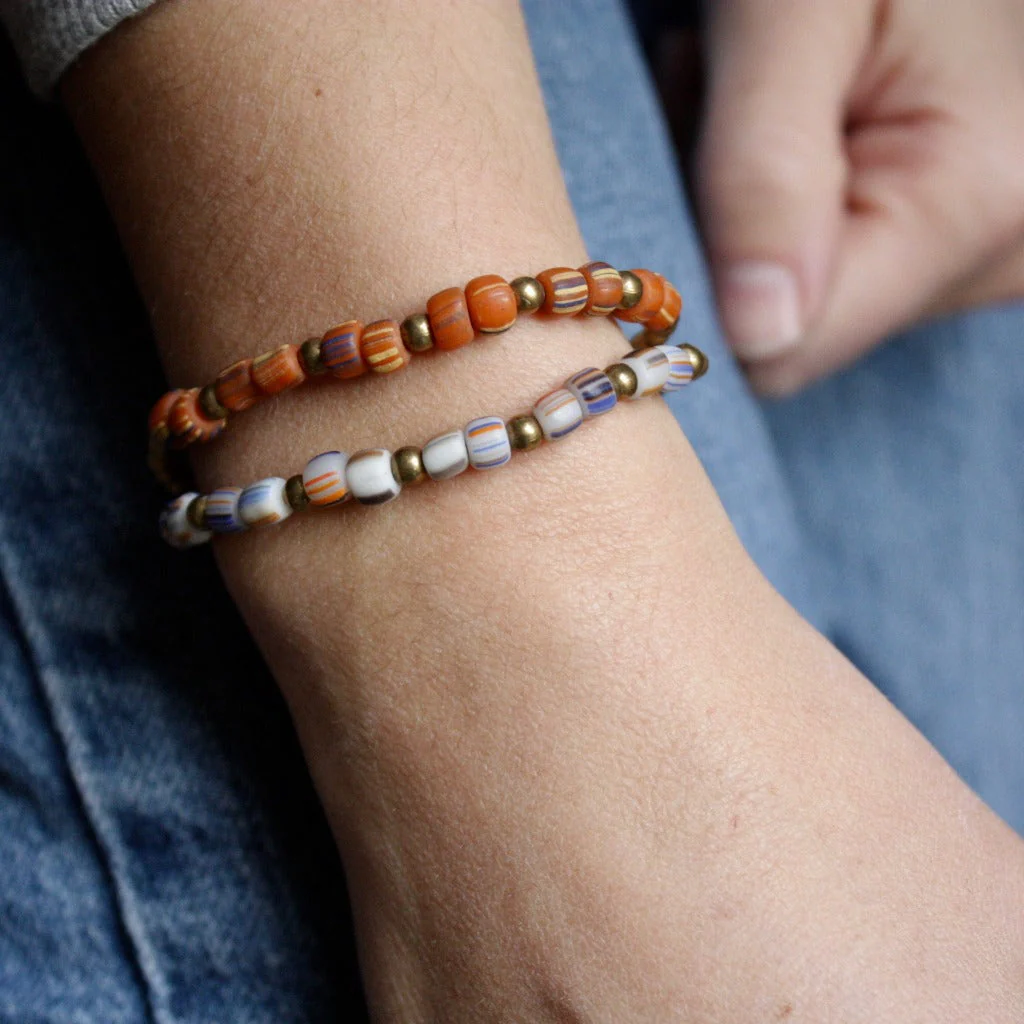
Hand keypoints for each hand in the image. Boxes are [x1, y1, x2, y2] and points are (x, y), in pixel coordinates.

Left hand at [693, 0, 1023, 394]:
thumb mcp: (790, 13)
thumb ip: (766, 173)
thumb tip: (754, 333)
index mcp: (974, 204)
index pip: (786, 349)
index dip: (708, 285)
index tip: (696, 162)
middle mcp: (1003, 254)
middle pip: (795, 328)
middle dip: (729, 236)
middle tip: (730, 106)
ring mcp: (990, 251)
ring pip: (811, 298)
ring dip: (755, 213)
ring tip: (778, 96)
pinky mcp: (964, 237)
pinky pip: (843, 266)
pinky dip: (795, 207)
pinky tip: (808, 124)